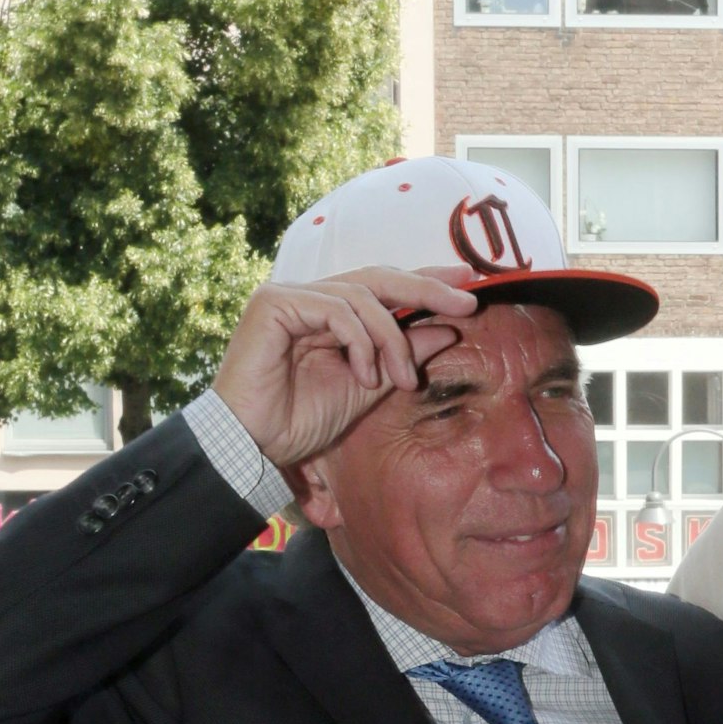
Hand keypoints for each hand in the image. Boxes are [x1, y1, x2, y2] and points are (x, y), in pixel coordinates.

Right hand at [212, 265, 479, 468]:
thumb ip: (403, 357)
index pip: (385, 289)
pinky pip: (336, 310)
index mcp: (332, 315)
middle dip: (427, 289)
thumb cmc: (301, 421)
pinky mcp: (274, 304)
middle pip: (379, 279)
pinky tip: (364, 375)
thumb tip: (447, 330)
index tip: (469, 288)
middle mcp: (311, 298)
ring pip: (362, 297)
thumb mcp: (370, 387)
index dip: (426, 284)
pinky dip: (360, 342)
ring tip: (403, 380)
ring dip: (393, 340)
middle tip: (468, 303)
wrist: (253, 445)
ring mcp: (291, 296)